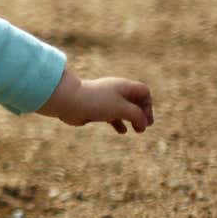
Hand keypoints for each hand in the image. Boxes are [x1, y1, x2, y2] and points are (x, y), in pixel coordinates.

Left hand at [38, 69, 154, 133]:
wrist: (68, 102)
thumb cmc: (96, 102)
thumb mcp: (122, 108)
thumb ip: (137, 115)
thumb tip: (143, 124)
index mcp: (123, 86)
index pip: (144, 91)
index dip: (148, 105)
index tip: (144, 118)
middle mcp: (115, 91)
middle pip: (135, 100)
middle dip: (142, 113)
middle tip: (145, 125)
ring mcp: (105, 100)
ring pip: (124, 109)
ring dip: (132, 119)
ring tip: (138, 130)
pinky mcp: (96, 109)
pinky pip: (112, 116)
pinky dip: (119, 123)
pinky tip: (122, 131)